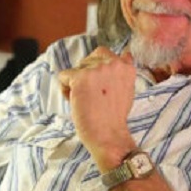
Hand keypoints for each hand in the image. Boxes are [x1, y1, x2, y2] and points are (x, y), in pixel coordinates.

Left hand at [58, 47, 136, 169]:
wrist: (108, 136)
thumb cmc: (114, 117)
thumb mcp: (127, 88)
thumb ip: (122, 71)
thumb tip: (126, 53)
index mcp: (125, 66)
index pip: (102, 54)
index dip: (96, 71)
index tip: (101, 90)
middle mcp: (112, 63)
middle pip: (86, 61)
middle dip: (85, 77)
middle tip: (93, 98)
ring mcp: (96, 69)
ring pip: (75, 69)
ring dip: (75, 84)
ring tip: (86, 101)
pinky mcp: (80, 77)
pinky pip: (63, 77)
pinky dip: (65, 90)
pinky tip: (76, 102)